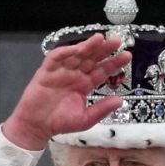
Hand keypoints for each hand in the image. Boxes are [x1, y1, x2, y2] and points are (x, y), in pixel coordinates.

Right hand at [2, 34, 132, 150]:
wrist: (37, 126)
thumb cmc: (60, 122)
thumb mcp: (86, 118)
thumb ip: (102, 109)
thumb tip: (120, 101)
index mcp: (85, 84)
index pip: (102, 71)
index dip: (114, 63)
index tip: (127, 55)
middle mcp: (75, 75)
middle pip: (92, 59)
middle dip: (104, 50)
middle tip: (117, 40)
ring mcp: (61, 71)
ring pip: (76, 55)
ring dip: (87, 46)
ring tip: (100, 39)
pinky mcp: (47, 71)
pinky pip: (56, 58)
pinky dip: (65, 52)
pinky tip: (77, 48)